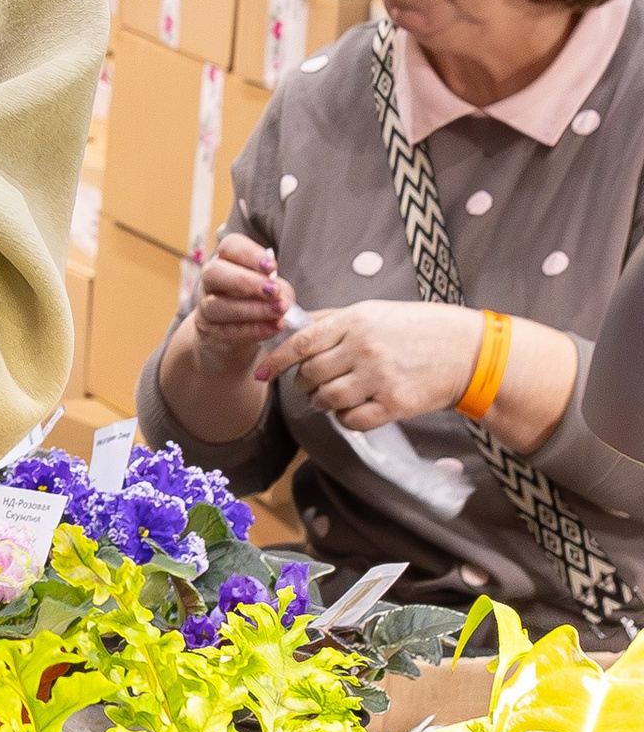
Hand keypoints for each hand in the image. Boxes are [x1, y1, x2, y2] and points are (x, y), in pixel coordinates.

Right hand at [193, 231, 291, 379]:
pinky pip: (228, 330)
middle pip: (214, 273)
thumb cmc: (254, 301)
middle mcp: (210, 280)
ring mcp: (206, 307)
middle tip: (273, 291)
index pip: (230, 247)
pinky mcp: (209, 332)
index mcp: (225, 260)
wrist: (228, 334)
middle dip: (245, 281)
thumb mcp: (269, 288)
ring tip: (279, 311)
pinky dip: (254, 329)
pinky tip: (275, 327)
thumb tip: (280, 297)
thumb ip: (276, 288)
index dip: (250, 254)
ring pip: (218, 305)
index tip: (272, 266)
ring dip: (252, 308)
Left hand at [255, 298, 480, 431]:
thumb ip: (334, 320)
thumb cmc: (421, 328)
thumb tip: (294, 324)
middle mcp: (363, 348)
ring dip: (322, 401)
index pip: (301, 342)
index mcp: (355, 322)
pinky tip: (353, 409)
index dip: (277, 359)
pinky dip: (345, 418)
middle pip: (311, 373)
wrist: (468, 352)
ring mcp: (379, 378)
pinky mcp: (394, 404)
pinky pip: (351, 420)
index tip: (264, 371)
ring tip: (331, 397)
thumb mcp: (375, 312)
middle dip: (304, 382)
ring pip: (327, 398)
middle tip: (313, 383)